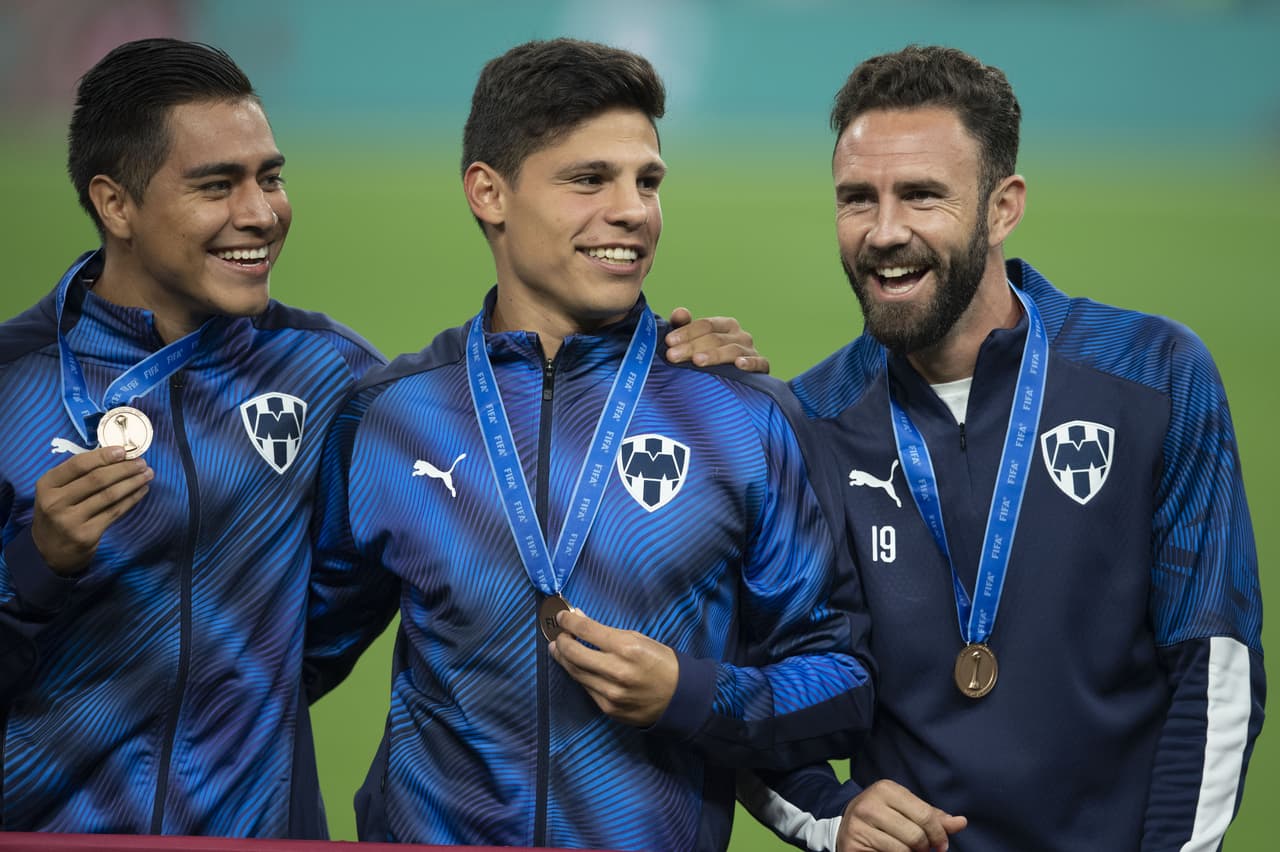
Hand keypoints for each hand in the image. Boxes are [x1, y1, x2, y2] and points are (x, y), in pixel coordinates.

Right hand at [31, 446, 153, 575]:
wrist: (50, 551)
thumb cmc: (58, 512)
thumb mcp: (56, 491)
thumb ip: (77, 475)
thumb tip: (116, 455)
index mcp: (47, 485)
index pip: (78, 464)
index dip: (103, 456)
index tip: (124, 450)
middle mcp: (55, 502)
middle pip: (97, 479)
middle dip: (124, 469)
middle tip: (142, 463)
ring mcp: (70, 520)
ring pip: (109, 495)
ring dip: (132, 483)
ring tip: (147, 474)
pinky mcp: (86, 535)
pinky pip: (115, 512)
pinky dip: (131, 499)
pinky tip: (142, 490)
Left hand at [548, 608, 678, 726]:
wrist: (681, 697)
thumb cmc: (661, 662)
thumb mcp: (639, 639)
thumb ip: (606, 632)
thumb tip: (579, 619)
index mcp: (627, 648)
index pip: (586, 630)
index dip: (568, 622)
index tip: (561, 617)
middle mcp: (616, 671)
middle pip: (572, 653)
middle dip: (561, 641)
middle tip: (559, 636)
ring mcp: (611, 693)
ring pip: (575, 672)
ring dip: (564, 659)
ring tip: (560, 650)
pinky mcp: (608, 708)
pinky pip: (586, 688)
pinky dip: (580, 675)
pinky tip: (580, 668)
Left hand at [664, 307, 769, 372]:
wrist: (737, 383)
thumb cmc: (711, 358)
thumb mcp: (695, 342)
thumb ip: (685, 327)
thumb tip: (680, 313)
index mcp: (725, 325)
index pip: (705, 325)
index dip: (686, 332)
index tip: (669, 342)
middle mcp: (740, 335)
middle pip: (715, 338)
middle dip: (692, 347)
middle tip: (672, 356)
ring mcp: (751, 351)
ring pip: (732, 350)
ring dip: (714, 355)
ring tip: (697, 361)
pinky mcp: (762, 367)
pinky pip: (758, 363)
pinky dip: (750, 363)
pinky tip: (739, 365)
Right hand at [838, 780, 966, 851]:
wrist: (845, 825)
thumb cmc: (884, 818)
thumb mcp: (907, 810)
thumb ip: (933, 816)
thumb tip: (961, 822)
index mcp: (887, 789)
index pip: (925, 815)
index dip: (939, 834)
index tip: (941, 845)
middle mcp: (871, 803)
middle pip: (916, 835)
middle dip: (925, 847)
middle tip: (923, 850)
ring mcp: (859, 823)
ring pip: (903, 849)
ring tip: (906, 850)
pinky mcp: (853, 842)